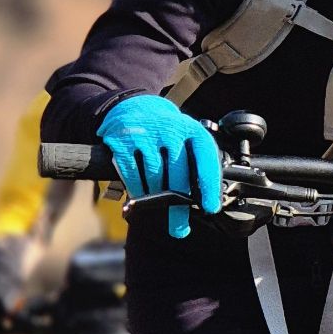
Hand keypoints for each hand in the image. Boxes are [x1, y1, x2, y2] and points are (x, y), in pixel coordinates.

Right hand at [97, 96, 221, 240]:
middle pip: (178, 178)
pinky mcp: (122, 143)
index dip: (209, 185)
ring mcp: (145, 135)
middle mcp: (169, 130)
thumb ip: (196, 162)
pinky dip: (136, 192)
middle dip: (179, 209)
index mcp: (191, 129)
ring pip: (154, 181)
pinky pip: (132, 177)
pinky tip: (140, 196)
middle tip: (179, 228)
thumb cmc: (166, 130)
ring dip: (156, 199)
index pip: (205, 158)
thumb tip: (204, 199)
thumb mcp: (186, 136)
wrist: (133, 105)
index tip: (210, 208)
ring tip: (157, 205)